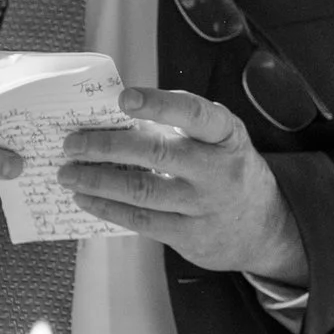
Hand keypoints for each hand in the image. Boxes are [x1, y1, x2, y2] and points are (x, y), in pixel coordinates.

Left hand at [59, 87, 308, 282]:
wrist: (265, 227)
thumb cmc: (227, 170)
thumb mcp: (219, 141)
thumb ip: (179, 127)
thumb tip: (114, 116)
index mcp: (226, 135)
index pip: (196, 113)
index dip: (160, 104)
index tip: (124, 98)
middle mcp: (218, 169)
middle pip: (156, 152)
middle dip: (107, 145)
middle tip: (72, 143)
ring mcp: (204, 206)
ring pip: (142, 190)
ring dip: (97, 180)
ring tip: (68, 173)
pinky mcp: (190, 235)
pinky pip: (141, 221)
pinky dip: (108, 207)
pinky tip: (86, 198)